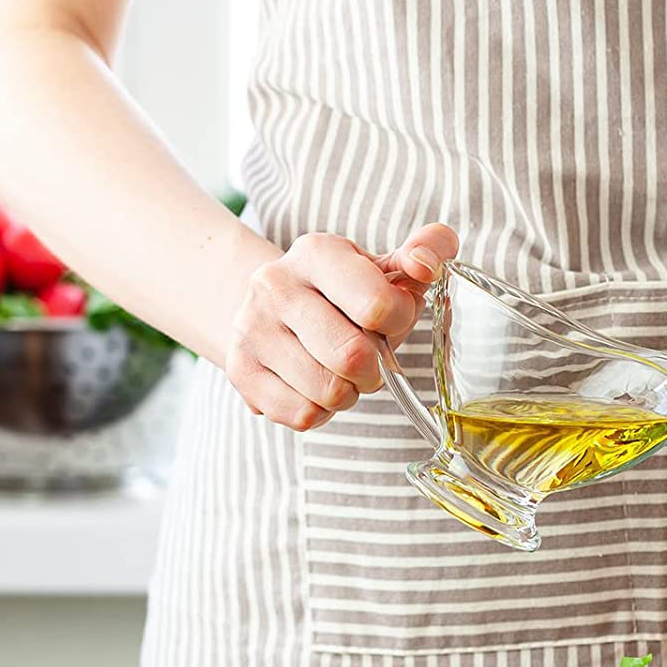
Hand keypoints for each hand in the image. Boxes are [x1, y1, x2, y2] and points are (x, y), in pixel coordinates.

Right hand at [226, 223, 458, 429]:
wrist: (275, 310)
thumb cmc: (345, 295)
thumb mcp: (387, 267)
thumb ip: (426, 251)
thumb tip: (425, 262)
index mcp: (317, 252)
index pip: (378, 306)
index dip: (398, 322)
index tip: (389, 319)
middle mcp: (275, 284)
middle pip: (352, 357)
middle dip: (374, 368)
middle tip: (366, 357)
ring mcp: (251, 328)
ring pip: (328, 392)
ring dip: (348, 393)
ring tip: (337, 371)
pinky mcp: (240, 370)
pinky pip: (303, 415)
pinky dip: (320, 412)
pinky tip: (313, 386)